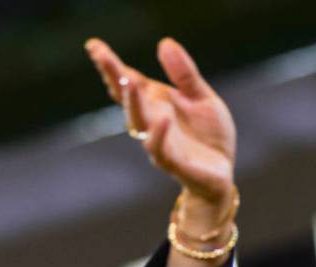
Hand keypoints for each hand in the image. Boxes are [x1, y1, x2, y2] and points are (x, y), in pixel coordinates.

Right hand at [84, 37, 236, 203]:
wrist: (222, 175)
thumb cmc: (208, 137)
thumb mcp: (202, 98)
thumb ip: (184, 74)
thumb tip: (164, 42)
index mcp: (156, 104)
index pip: (129, 81)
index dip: (111, 65)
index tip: (93, 46)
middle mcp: (152, 122)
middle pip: (127, 99)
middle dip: (114, 78)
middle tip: (101, 57)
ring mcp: (161, 143)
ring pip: (139, 123)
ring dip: (132, 103)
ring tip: (129, 80)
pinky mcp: (175, 164)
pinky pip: (161, 150)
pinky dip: (159, 135)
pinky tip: (162, 118)